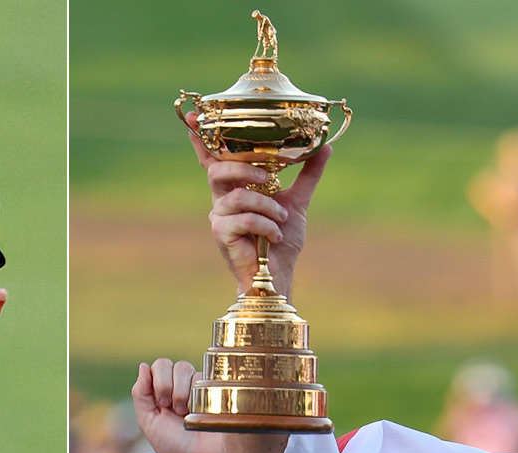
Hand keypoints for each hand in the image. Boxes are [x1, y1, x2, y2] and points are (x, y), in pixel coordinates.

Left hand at [132, 359, 225, 452]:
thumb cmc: (171, 443)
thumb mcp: (147, 421)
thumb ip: (140, 394)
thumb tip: (143, 366)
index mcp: (164, 388)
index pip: (160, 365)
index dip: (159, 381)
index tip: (161, 405)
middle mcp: (182, 385)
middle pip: (175, 365)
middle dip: (169, 387)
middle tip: (172, 410)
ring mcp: (200, 389)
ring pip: (190, 371)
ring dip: (183, 394)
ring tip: (186, 414)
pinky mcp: (217, 394)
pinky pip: (208, 381)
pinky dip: (200, 397)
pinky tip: (200, 413)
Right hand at [184, 110, 330, 298]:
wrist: (278, 272)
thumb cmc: (281, 240)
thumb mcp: (297, 201)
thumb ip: (307, 174)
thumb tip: (325, 147)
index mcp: (235, 187)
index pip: (214, 159)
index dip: (200, 138)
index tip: (191, 114)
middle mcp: (222, 198)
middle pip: (218, 169)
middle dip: (244, 170)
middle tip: (266, 177)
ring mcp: (219, 216)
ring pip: (238, 195)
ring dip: (266, 206)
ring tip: (280, 220)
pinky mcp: (221, 233)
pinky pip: (244, 218)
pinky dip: (266, 225)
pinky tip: (274, 236)